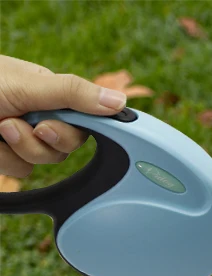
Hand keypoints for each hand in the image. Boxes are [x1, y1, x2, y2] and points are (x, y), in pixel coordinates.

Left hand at [0, 54, 127, 178]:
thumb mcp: (27, 85)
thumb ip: (74, 95)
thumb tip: (119, 103)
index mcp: (46, 94)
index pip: (82, 121)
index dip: (70, 131)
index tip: (49, 127)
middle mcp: (35, 115)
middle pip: (63, 148)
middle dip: (38, 141)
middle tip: (12, 125)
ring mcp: (18, 138)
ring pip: (41, 163)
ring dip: (16, 150)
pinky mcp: (4, 158)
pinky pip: (20, 173)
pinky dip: (3, 161)